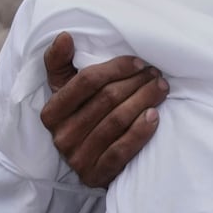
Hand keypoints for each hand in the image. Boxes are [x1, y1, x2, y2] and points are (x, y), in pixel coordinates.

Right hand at [40, 31, 166, 187]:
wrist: (93, 162)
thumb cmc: (83, 116)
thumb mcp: (66, 90)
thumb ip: (60, 63)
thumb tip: (64, 36)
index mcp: (51, 113)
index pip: (86, 82)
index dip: (116, 68)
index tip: (138, 62)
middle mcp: (61, 137)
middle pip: (106, 99)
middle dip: (136, 82)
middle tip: (156, 74)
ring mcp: (78, 159)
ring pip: (117, 121)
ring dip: (144, 100)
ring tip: (161, 89)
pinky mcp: (96, 176)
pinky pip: (121, 150)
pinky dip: (140, 131)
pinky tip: (155, 116)